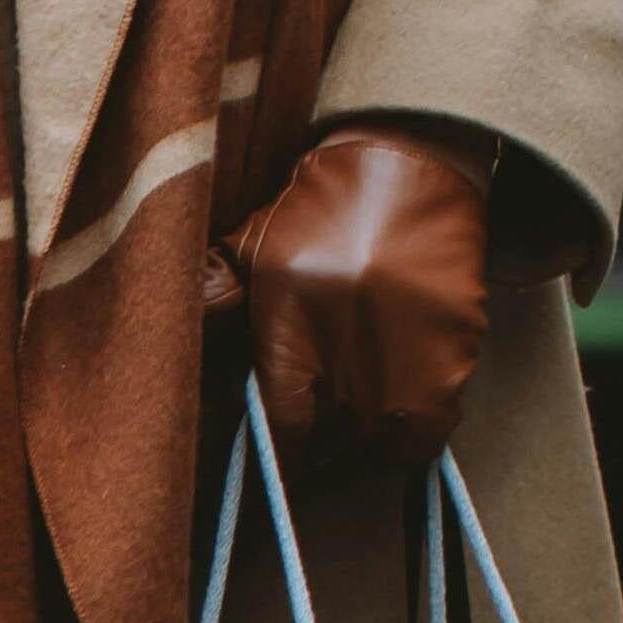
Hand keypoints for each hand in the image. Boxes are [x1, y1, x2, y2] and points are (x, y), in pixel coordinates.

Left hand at [227, 120, 497, 459]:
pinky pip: (428, 436)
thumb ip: (213, 298)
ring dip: (365, 442)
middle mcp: (348, 367)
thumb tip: (168, 340)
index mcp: (291, 344)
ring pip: (379, 445)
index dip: (283, 459)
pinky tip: (397, 415)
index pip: (284, 434)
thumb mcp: (250, 247)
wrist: (408, 163)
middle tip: (320, 429)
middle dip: (322, 447)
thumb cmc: (319, 206)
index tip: (285, 459)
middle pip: (332, 446)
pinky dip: (411, 437)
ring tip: (356, 418)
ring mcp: (406, 370)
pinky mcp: (454, 362)